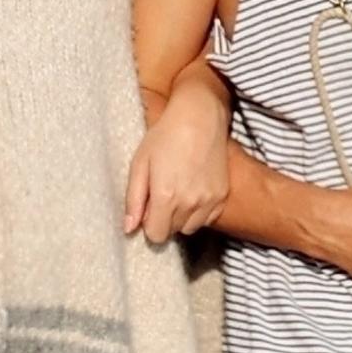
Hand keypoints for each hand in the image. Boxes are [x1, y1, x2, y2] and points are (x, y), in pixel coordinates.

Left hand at [125, 86, 230, 243]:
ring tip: (178, 192)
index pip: (156, 235)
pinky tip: (193, 190)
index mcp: (166, 196)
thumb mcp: (140, 163)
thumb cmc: (165, 136)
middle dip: (164, 219)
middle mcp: (190, 203)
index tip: (148, 208)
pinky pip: (208, 218)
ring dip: (182, 217)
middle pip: (172, 232)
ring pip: (190, 227)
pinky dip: (199, 211)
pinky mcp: (222, 195)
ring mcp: (209, 200)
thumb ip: (134, 199)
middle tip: (163, 193)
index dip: (149, 224)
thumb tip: (129, 228)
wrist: (200, 117)